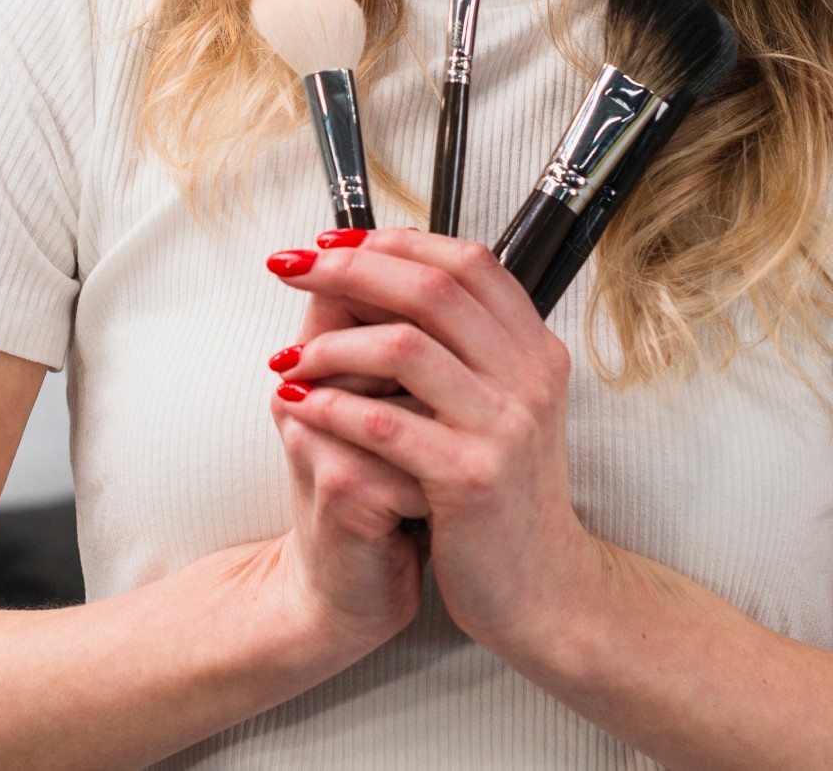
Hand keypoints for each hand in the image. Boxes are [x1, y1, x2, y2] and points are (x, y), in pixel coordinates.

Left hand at [265, 229, 605, 664]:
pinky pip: (384, 423)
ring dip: (331, 343)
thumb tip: (391, 280)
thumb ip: (469, 348)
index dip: (398, 242)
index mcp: (535, 349)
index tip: (337, 242)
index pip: (469, 262)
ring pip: (404, 346)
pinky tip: (298, 404)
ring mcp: (504, 425)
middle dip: (350, 270)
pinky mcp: (470, 478)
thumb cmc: (509, 495)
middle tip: (292, 269)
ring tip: (288, 357)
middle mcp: (529, 376)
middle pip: (431, 289)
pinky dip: (331, 405)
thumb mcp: (506, 405)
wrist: (543, 590)